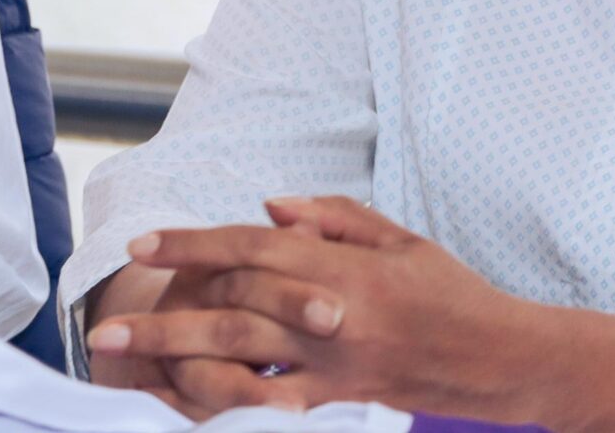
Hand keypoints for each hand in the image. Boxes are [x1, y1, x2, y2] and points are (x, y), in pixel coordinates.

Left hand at [89, 197, 543, 420]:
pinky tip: (193, 409)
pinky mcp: (345, 398)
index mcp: (338, 266)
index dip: (191, 245)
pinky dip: (235, 404)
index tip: (140, 247)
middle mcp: (330, 313)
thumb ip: (330, 218)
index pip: (248, 247)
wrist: (509, 357)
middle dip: (163, 316)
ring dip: (179, 363)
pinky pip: (280, 404)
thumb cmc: (451, 291)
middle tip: (104, 331)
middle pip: (231, 306)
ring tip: (130, 374)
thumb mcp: (397, 237)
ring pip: (243, 359)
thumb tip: (268, 206)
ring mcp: (336, 362)